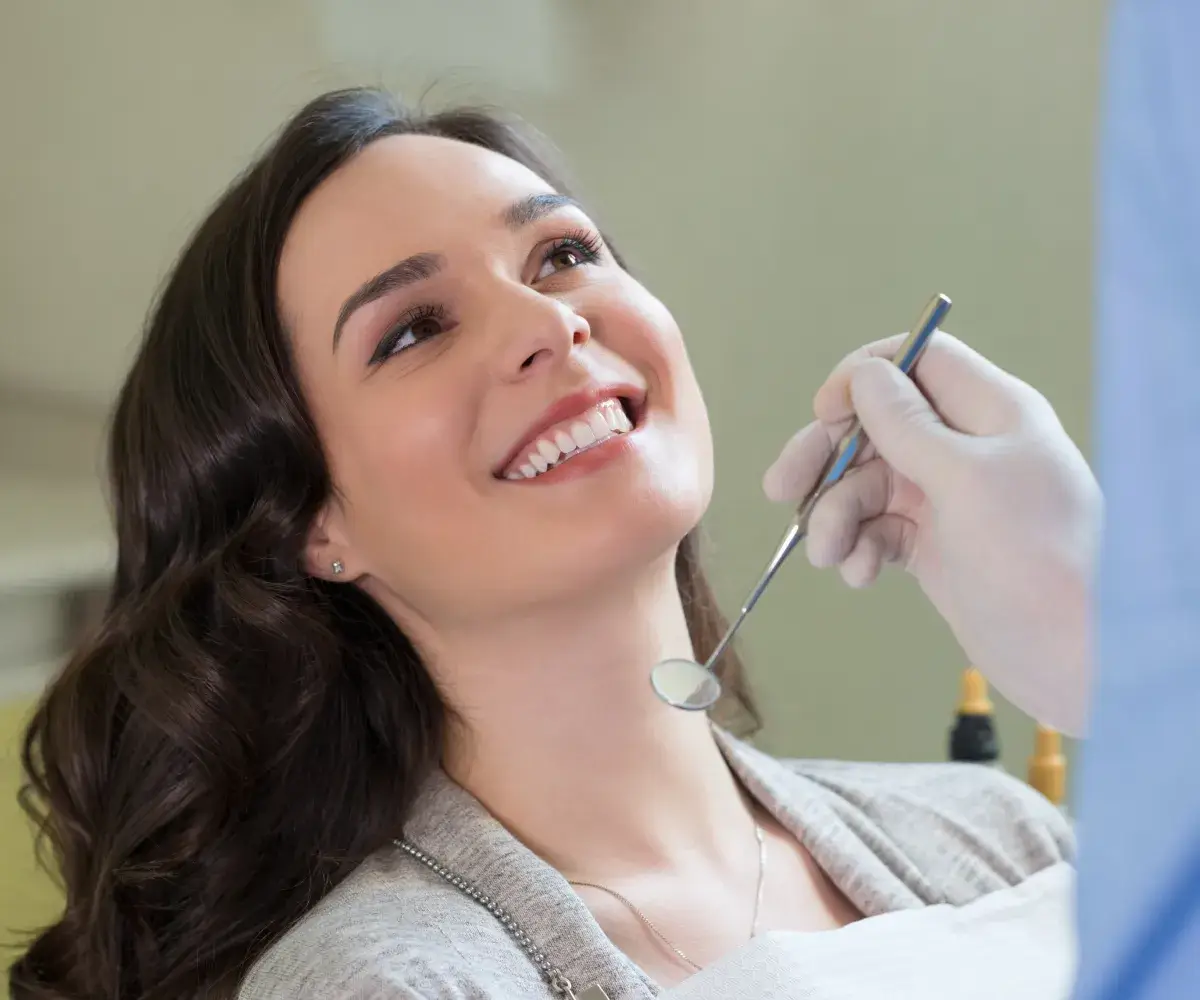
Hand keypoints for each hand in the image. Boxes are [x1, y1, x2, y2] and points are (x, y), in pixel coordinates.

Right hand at [762, 332, 1100, 735]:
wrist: (1070, 657)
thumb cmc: (1035, 558)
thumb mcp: (966, 480)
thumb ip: (907, 425)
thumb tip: (863, 376)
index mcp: (990, 412)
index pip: (917, 361)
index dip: (864, 377)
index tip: (824, 411)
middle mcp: (966, 447)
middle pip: (875, 426)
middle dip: (827, 458)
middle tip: (782, 489)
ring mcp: (948, 498)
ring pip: (867, 485)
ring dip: (836, 516)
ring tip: (829, 556)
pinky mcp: (934, 544)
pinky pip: (877, 529)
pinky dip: (859, 548)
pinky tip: (860, 574)